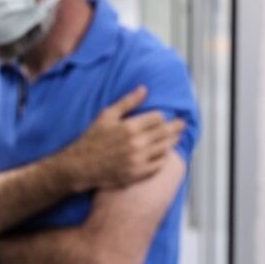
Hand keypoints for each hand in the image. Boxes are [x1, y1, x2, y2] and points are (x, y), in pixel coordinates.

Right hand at [59, 86, 184, 190]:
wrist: (81, 166)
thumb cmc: (92, 138)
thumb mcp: (107, 115)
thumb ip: (128, 102)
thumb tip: (144, 89)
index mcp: (130, 127)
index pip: (157, 118)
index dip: (161, 116)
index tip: (162, 117)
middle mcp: (137, 144)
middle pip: (165, 133)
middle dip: (175, 127)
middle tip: (183, 124)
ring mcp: (138, 161)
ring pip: (164, 149)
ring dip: (172, 141)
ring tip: (177, 137)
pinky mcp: (137, 175)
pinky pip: (158, 165)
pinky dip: (163, 158)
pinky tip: (165, 154)